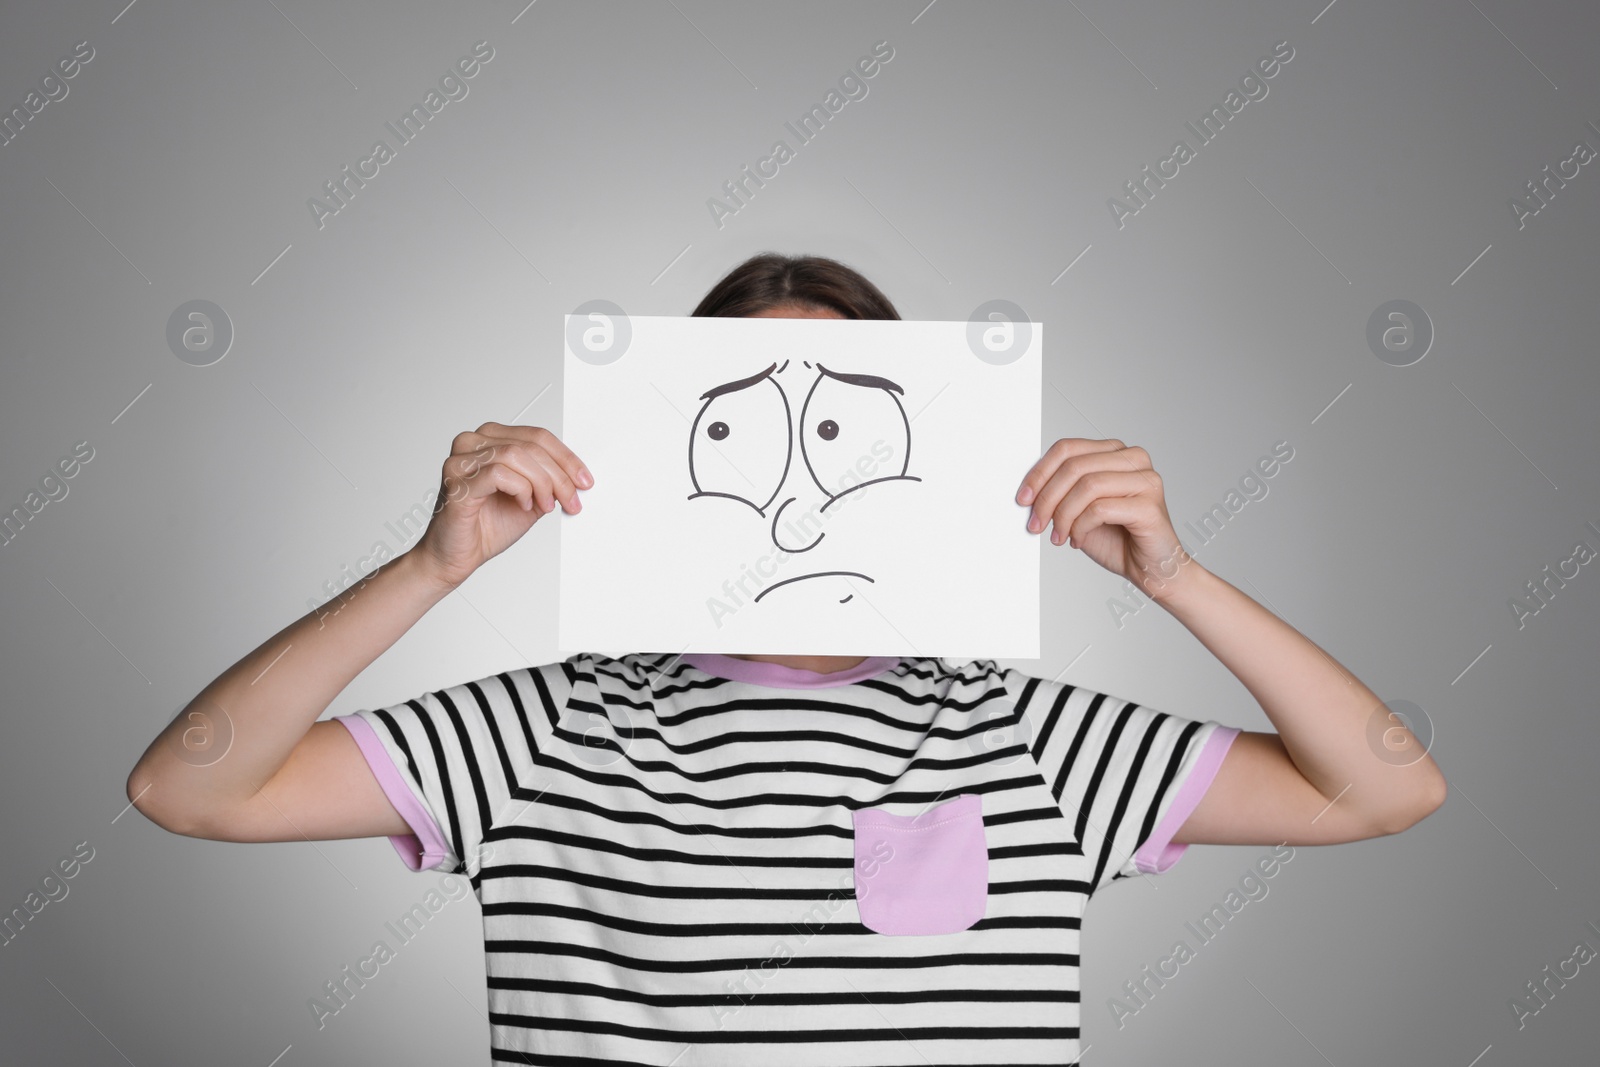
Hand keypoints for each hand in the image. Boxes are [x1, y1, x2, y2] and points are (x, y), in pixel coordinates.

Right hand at [411, 423, 591, 589]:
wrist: (457, 556)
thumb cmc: (486, 527)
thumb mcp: (532, 498)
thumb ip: (549, 482)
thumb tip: (575, 476)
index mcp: (490, 439)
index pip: (537, 436)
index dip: (567, 458)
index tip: (584, 480)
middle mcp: (472, 443)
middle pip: (530, 444)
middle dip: (560, 474)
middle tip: (572, 499)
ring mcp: (461, 460)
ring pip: (517, 455)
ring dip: (542, 483)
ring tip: (545, 505)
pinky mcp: (457, 481)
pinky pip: (499, 473)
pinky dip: (521, 489)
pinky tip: (524, 505)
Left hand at [1015, 437, 1194, 598]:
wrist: (1151, 568)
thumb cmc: (1117, 539)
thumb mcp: (1078, 510)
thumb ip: (1060, 493)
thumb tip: (1028, 490)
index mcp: (1114, 452)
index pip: (1067, 448)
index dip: (1039, 473)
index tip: (1023, 498)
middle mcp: (1133, 459)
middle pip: (1074, 466)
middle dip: (1047, 498)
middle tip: (1036, 523)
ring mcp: (1145, 480)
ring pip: (1086, 485)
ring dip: (1063, 515)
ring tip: (1059, 536)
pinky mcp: (1149, 505)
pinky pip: (1100, 509)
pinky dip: (1081, 527)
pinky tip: (1079, 539)